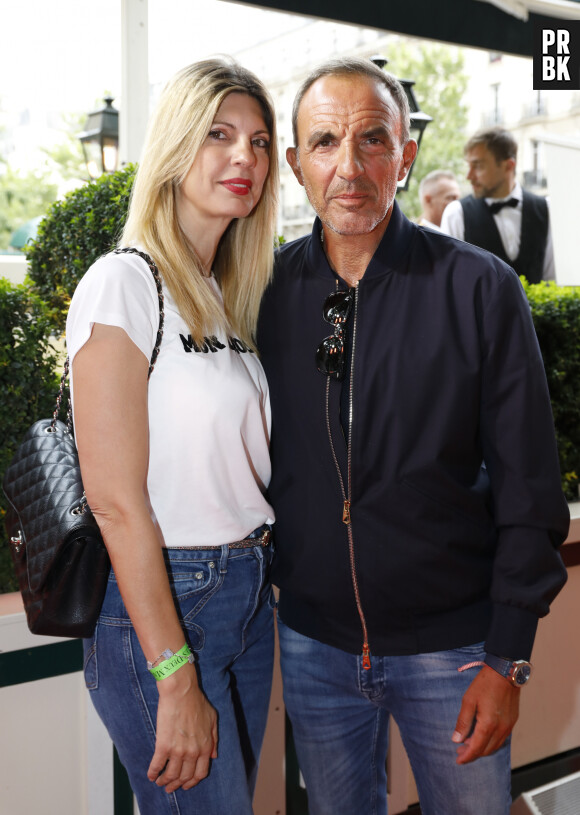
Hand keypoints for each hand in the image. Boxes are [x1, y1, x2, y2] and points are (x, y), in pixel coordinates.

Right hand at [147, 665, 218, 792]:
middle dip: (177, 785)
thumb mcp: (212, 719)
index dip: (192, 781)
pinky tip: (151, 775)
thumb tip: (213, 755)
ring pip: (171, 775)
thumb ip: (214, 739)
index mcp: (205, 746)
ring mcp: (178, 750)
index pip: (200, 773)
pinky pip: (157, 765)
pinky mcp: (163, 745)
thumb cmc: (197, 702)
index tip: (186, 784)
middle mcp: (193, 752)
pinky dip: (153, 773)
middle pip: (185, 777)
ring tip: (160, 782)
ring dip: (164, 781)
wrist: (181, 691)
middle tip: (170, 787)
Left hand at [452, 665, 519, 764]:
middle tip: (460, 752)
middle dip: (473, 754)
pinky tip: (482, 737)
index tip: (458, 760)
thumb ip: (463, 721)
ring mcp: (508, 726)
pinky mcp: (512, 721)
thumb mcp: (468, 700)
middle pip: (486, 750)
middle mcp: (501, 729)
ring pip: (495, 746)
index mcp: (489, 725)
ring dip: (482, 749)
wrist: (505, 672)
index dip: (467, 757)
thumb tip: (457, 740)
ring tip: (469, 745)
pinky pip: (501, 739)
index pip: (477, 748)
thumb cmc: (485, 683)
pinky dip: (491, 742)